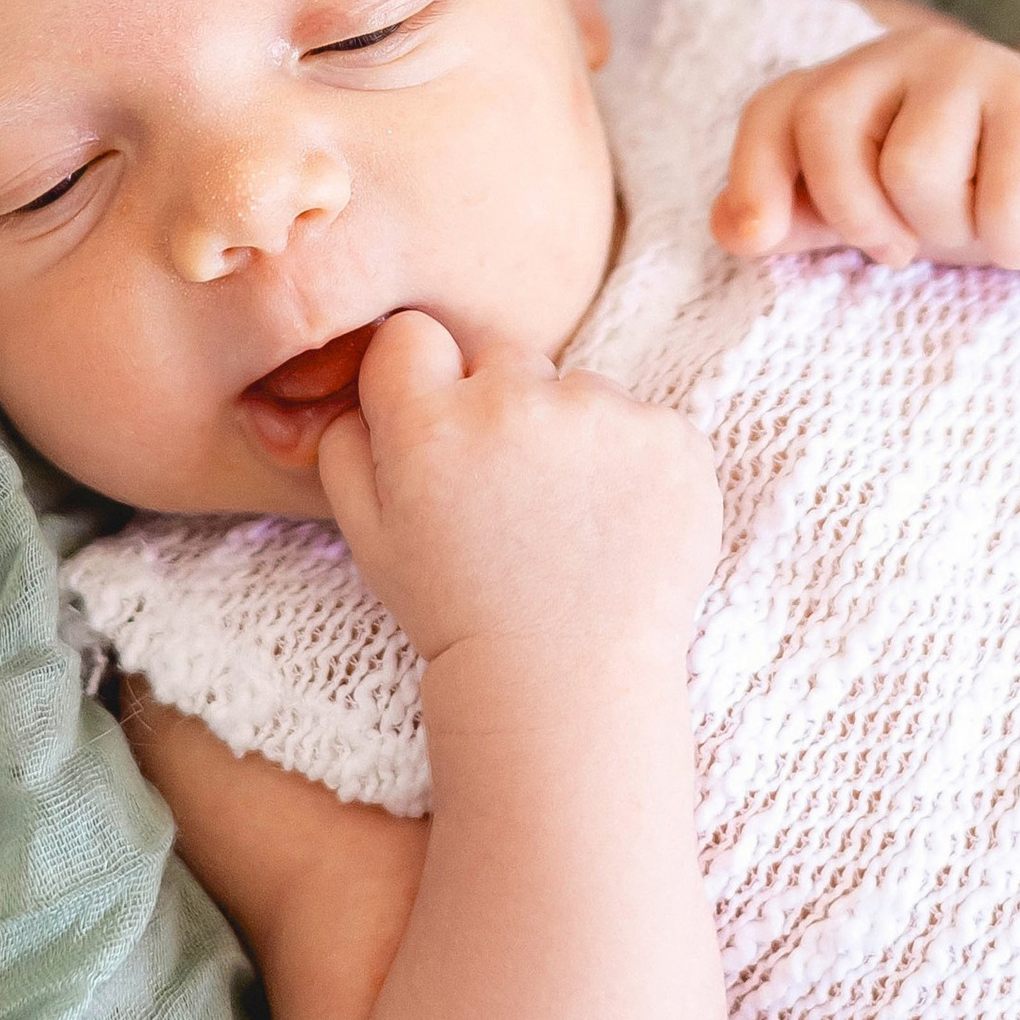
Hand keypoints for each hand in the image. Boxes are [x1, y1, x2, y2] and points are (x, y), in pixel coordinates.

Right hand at [317, 310, 718, 672]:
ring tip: (567, 521)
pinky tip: (616, 526)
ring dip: (572, 434)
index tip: (440, 427)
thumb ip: (346, 446)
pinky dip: (634, 463)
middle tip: (509, 491)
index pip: (413, 335)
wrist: (566, 684)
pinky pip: (643, 422)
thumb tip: (361, 382)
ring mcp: (603, 416)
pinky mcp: (672, 439)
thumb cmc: (458, 612)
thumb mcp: (371, 538)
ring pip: (578, 389)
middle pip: (503, 356)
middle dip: (501, 404)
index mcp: (430, 424)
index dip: (421, 377)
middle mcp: (516, 403)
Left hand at [711, 20, 1019, 282]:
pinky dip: (1015, 244)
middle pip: (830, 132)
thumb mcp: (870, 214)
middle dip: (857, 215)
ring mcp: (980, 66)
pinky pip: (1003, 206)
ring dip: (949, 228)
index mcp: (851, 77)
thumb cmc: (965, 199)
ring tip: (977, 216)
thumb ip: (798, 217)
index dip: (753, 178)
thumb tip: (731, 229)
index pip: (773, 111)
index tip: (761, 242)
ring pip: (914, 170)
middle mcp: (907, 54)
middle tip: (901, 243)